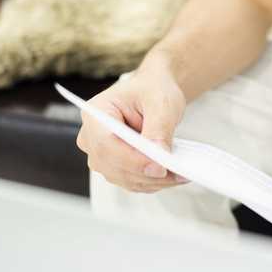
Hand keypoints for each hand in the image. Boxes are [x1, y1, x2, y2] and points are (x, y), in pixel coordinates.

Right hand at [75, 60, 189, 192]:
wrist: (152, 92)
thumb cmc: (152, 90)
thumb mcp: (160, 102)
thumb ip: (159, 127)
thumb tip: (159, 156)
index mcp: (96, 113)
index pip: (106, 144)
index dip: (131, 159)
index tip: (159, 167)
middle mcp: (91, 136)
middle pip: (113, 166)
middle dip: (147, 174)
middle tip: (177, 173)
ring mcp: (100, 154)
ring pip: (123, 178)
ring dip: (152, 180)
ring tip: (180, 174)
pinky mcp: (114, 166)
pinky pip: (130, 181)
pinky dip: (152, 181)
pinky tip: (172, 175)